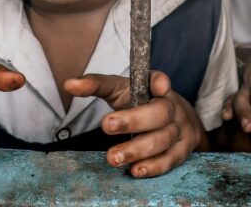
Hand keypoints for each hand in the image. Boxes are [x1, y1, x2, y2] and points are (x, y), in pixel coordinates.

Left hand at [65, 70, 202, 177]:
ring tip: (113, 158)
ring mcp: (179, 130)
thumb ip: (96, 85)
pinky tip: (135, 170)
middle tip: (107, 125)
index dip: (159, 82)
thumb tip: (69, 84)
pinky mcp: (181, 152)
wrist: (178, 121)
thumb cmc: (141, 103)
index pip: (158, 80)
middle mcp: (172, 107)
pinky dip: (153, 166)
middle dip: (134, 120)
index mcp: (156, 88)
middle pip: (159, 112)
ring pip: (163, 139)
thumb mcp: (120, 90)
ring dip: (137, 149)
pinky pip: (170, 160)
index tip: (158, 85)